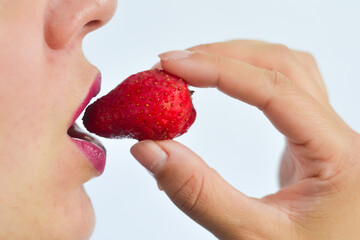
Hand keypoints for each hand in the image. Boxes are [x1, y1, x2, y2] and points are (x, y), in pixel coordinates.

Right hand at [131, 40, 359, 238]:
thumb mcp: (252, 237)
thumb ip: (199, 193)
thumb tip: (150, 149)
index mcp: (337, 154)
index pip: (276, 89)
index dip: (219, 70)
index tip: (173, 65)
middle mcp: (338, 135)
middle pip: (283, 66)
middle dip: (223, 57)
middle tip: (174, 66)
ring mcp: (326, 135)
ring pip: (288, 70)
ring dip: (238, 60)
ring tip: (194, 69)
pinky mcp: (310, 140)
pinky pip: (286, 89)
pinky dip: (250, 77)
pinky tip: (227, 84)